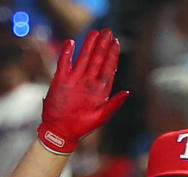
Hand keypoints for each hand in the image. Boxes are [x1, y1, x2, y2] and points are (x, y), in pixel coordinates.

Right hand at [38, 29, 128, 153]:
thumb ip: (113, 104)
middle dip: (102, 45)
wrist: (61, 133)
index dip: (112, 55)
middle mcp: (88, 82)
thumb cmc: (82, 127)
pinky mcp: (60, 81)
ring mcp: (74, 80)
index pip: (108, 68)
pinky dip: (67, 53)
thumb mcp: (101, 117)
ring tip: (94, 33)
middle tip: (107, 32)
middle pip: (97, 59)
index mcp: (100, 89)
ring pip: (83, 58)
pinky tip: (71, 43)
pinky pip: (64, 63)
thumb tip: (127, 92)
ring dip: (88, 45)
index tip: (116, 42)